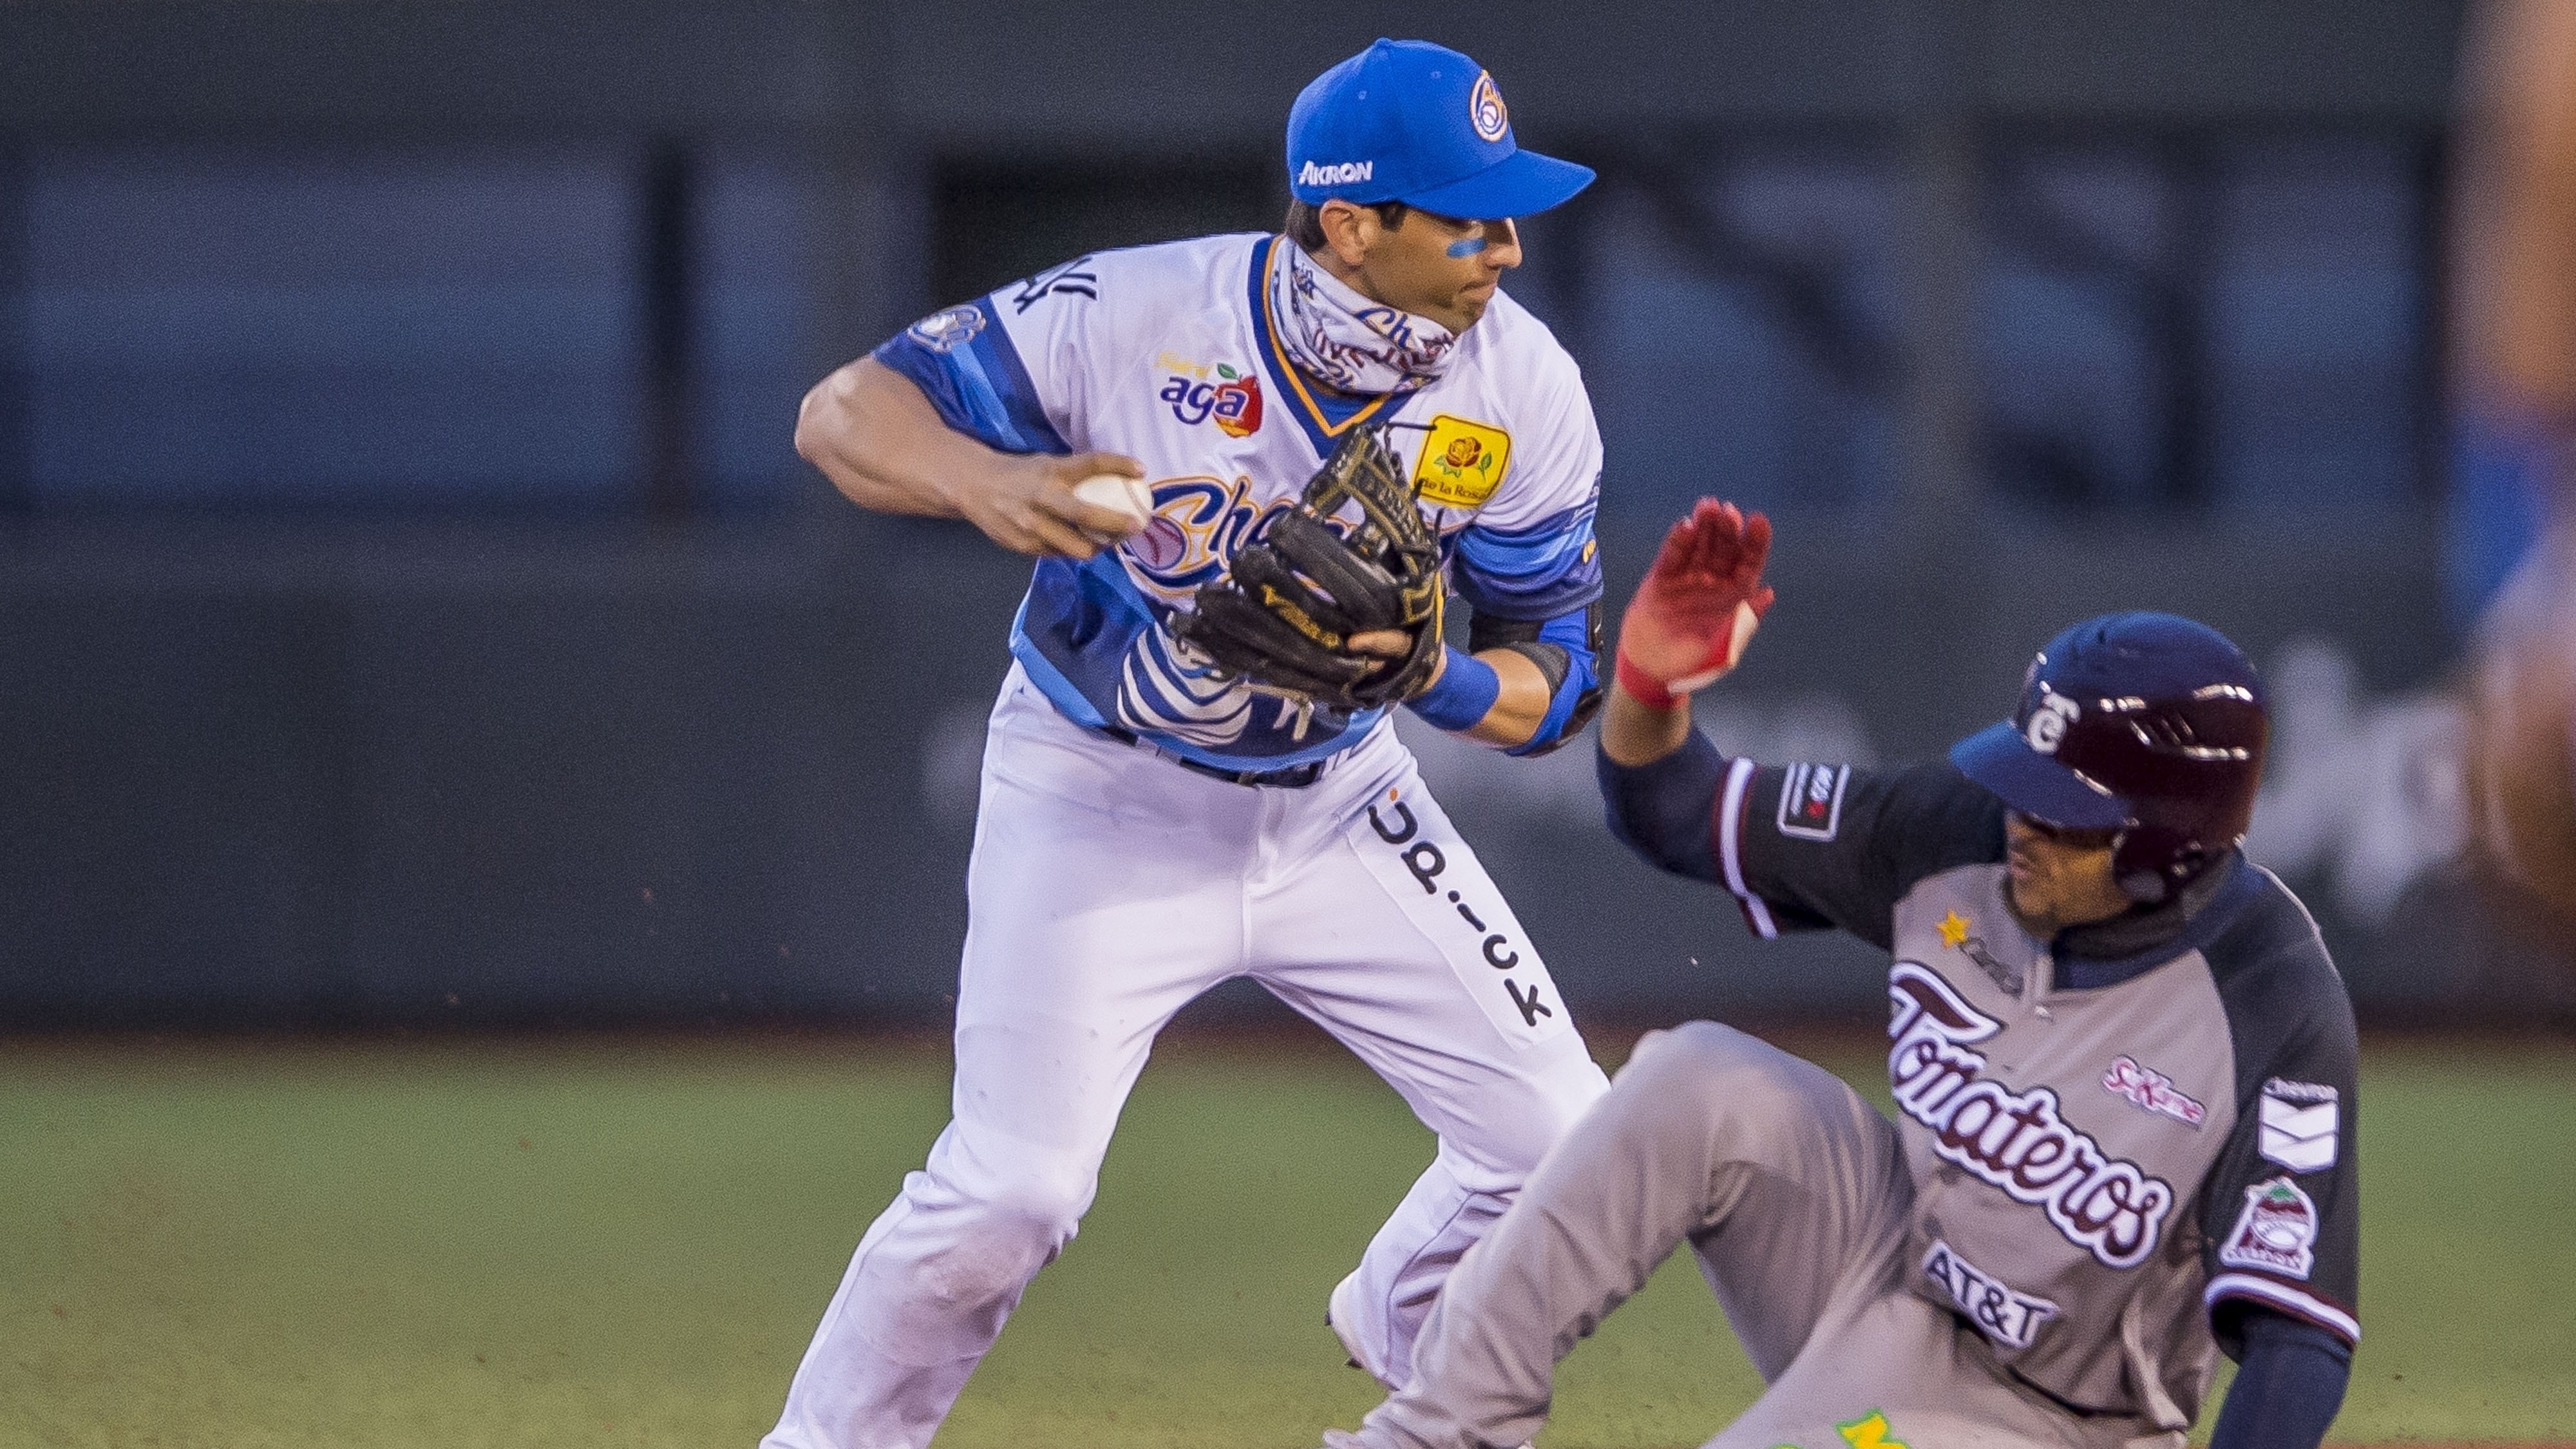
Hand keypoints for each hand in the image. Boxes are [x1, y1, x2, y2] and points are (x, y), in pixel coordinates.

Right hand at [942, 451, 1147, 559]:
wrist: (973, 486)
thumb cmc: (1018, 474)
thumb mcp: (1045, 463)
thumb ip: (1074, 474)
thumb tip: (1118, 479)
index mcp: (1050, 471)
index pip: (1090, 463)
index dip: (1118, 464)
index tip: (1142, 470)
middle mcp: (1042, 498)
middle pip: (1087, 516)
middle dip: (1117, 524)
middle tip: (1137, 525)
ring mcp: (1031, 525)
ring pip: (1077, 546)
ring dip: (1099, 546)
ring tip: (1111, 541)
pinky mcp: (1023, 545)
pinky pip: (1059, 554)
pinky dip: (1074, 550)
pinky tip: (1082, 545)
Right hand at [1614, 499, 1774, 707]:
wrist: (1652, 669)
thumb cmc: (1695, 662)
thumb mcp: (1726, 647)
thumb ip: (1745, 620)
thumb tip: (1768, 593)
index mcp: (1735, 594)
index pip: (1749, 562)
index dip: (1755, 542)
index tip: (1758, 521)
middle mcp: (1713, 580)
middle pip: (1724, 547)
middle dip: (1727, 528)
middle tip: (1728, 512)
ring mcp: (1688, 576)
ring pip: (1699, 544)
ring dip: (1704, 524)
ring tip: (1707, 506)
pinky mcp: (1662, 577)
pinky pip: (1672, 554)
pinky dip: (1678, 540)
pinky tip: (1686, 525)